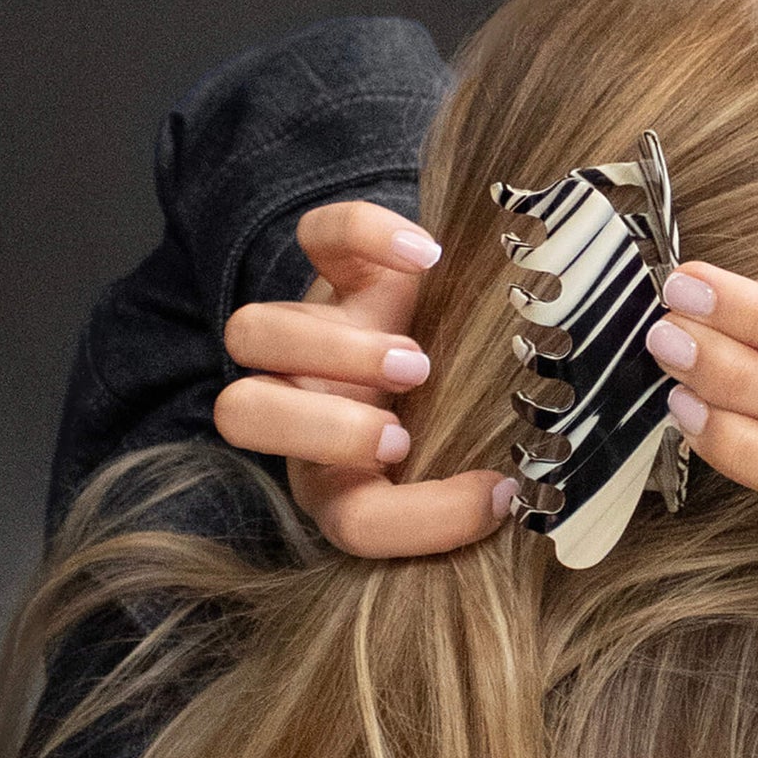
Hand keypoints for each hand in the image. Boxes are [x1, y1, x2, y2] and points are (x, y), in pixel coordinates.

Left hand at [213, 200, 516, 557]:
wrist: (458, 338)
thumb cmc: (465, 424)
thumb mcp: (468, 468)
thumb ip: (481, 494)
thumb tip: (518, 499)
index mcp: (336, 479)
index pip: (354, 522)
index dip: (425, 522)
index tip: (498, 493)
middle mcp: (306, 407)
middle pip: (239, 416)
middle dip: (324, 430)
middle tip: (400, 435)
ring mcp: (314, 333)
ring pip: (251, 332)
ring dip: (335, 351)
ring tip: (420, 362)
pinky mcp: (343, 268)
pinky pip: (317, 235)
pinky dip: (366, 238)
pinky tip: (430, 257)